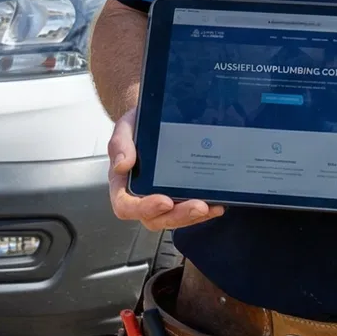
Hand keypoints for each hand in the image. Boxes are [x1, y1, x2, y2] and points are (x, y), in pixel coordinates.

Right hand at [107, 108, 222, 231]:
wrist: (155, 116)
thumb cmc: (138, 125)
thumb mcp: (125, 128)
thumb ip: (120, 144)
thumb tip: (122, 165)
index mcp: (123, 184)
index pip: (126, 206)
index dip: (144, 209)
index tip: (164, 201)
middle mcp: (141, 196)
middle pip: (155, 218)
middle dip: (178, 215)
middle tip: (198, 206)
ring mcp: (161, 197)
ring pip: (174, 218)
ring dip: (192, 217)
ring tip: (210, 207)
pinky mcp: (178, 195)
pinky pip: (188, 210)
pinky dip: (203, 211)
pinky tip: (216, 205)